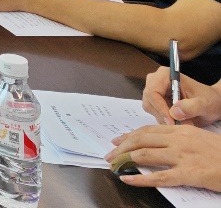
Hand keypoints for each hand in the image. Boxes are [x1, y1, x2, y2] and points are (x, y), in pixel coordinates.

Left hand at [106, 124, 220, 189]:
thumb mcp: (200, 139)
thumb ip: (181, 139)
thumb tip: (160, 145)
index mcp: (182, 130)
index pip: (148, 130)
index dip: (129, 136)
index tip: (117, 141)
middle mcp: (179, 140)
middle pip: (142, 140)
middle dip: (121, 147)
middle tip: (109, 155)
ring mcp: (183, 157)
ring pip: (145, 155)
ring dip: (125, 160)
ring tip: (113, 166)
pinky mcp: (189, 174)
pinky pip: (159, 176)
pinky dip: (140, 179)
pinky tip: (128, 180)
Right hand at [142, 67, 220, 125]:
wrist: (210, 103)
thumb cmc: (208, 100)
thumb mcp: (204, 104)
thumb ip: (191, 107)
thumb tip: (174, 113)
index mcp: (164, 75)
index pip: (152, 92)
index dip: (160, 108)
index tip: (172, 122)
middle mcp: (155, 80)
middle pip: (149, 101)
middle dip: (163, 115)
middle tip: (179, 124)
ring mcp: (154, 90)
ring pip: (150, 108)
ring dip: (165, 119)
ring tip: (182, 122)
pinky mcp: (155, 100)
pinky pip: (153, 112)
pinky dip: (165, 120)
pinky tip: (178, 120)